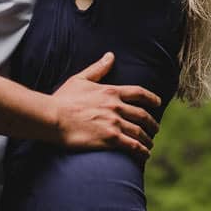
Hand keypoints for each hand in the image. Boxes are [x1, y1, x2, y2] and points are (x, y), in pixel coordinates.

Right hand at [47, 53, 162, 155]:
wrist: (53, 117)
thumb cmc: (63, 99)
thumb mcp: (80, 79)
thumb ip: (98, 68)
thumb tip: (110, 56)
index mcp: (111, 92)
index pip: (139, 93)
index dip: (152, 98)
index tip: (157, 103)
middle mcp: (117, 107)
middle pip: (143, 115)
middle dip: (152, 123)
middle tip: (155, 129)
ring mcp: (115, 123)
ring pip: (140, 132)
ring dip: (148, 139)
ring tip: (149, 144)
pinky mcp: (110, 139)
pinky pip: (133, 146)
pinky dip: (142, 151)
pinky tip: (144, 155)